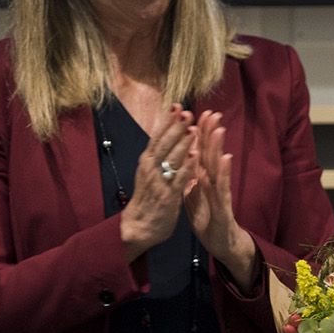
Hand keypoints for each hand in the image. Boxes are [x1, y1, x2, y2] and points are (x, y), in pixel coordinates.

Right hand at [120, 105, 196, 258]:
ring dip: (182, 143)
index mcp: (147, 162)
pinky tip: (194, 157)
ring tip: (193, 129)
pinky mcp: (167, 197)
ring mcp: (158, 182)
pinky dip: (186, 167)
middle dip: (176, 127)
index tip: (176, 105)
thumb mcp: (150, 173)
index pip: (157, 137)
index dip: (167, 121)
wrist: (138, 227)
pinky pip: (178, 179)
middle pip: (164, 144)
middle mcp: (150, 169)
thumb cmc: (148, 199)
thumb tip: (168, 138)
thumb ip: (159, 157)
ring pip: (171, 159)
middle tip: (187, 112)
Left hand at [183, 110, 257, 291]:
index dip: (199, 135)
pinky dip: (223, 173)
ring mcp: (220, 194)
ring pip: (218, 167)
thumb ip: (192, 181)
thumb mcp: (195, 199)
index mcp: (205, 182)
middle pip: (211, 155)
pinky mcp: (223, 207)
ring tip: (218, 129)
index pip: (201, 154)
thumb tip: (187, 166)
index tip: (198, 114)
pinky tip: (225, 159)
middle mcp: (215, 184)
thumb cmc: (210, 222)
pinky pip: (222, 188)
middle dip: (210, 134)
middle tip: (213, 112)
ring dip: (218, 148)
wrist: (223, 245)